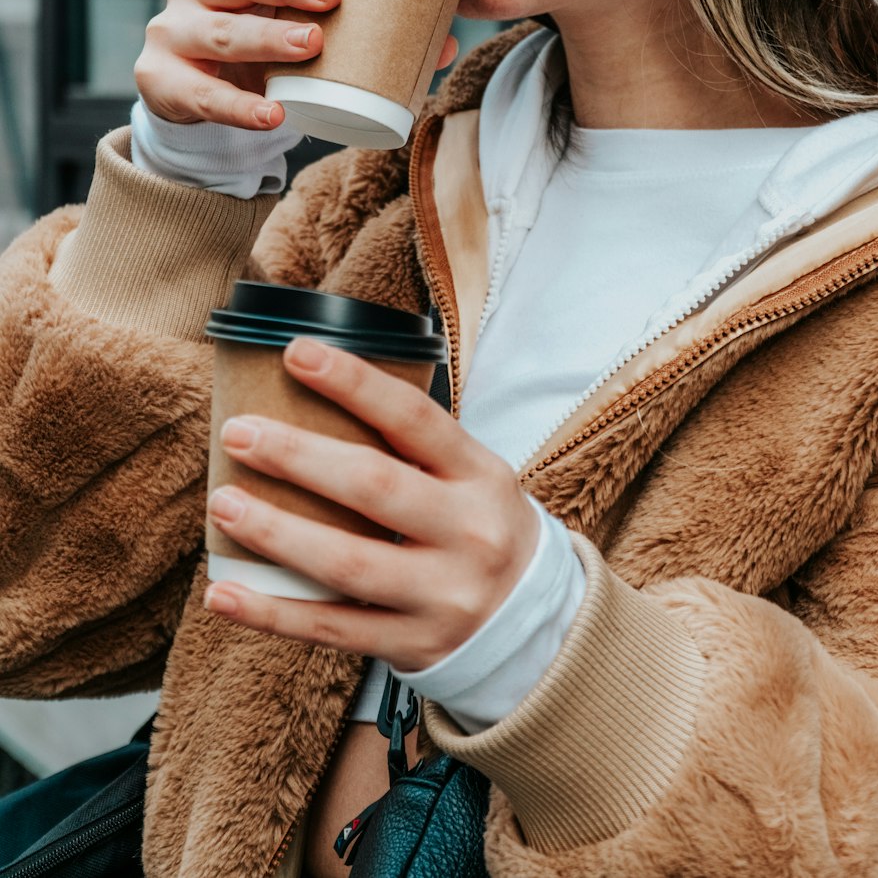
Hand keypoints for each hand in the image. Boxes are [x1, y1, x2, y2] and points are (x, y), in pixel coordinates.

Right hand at [135, 0, 457, 129]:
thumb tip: (446, 43)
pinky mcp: (162, 81)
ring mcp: (175, 33)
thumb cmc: (260, 52)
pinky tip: (273, 115)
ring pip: (222, 32)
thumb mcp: (296, 30)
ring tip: (312, 45)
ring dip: (268, 38)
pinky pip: (204, 97)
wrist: (195, 103)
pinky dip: (240, 108)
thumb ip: (360, 31)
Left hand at [203, 337, 538, 670]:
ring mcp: (442, 595)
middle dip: (299, 456)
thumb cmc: (478, 526)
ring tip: (224, 503)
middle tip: (238, 432)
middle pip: (374, 487)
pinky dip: (271, 612)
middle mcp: (467, 533)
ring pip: (347, 563)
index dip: (354, 383)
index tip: (296, 353)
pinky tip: (222, 593)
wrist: (533, 622)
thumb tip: (309, 397)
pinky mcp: (413, 646)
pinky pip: (331, 629)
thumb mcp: (471, 476)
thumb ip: (409, 448)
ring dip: (276, 533)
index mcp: (480, 475)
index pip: (413, 418)